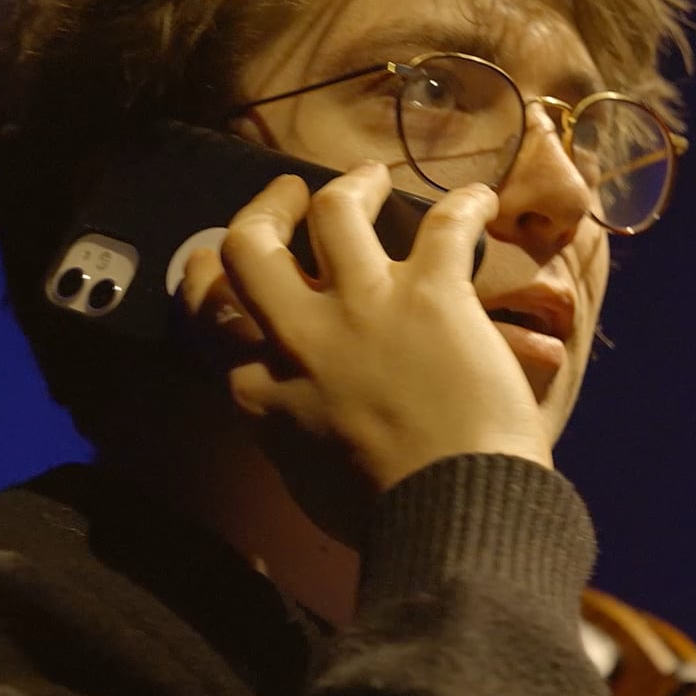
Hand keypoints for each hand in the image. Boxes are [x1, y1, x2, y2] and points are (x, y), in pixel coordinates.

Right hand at [178, 163, 551, 496]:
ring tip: (368, 177)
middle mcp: (299, 337)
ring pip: (334, 210)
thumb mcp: (305, 480)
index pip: (216, 322)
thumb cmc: (389, 519)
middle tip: (287, 196)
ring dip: (351, 186)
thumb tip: (299, 416)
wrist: (451, 515)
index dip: (219, 290)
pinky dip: (465, 204)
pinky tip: (480, 200)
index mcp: (259, 392)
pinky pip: (445, 223)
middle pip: (249, 246)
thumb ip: (291, 431)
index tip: (233, 274)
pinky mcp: (431, 292)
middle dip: (264, 211)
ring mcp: (364, 306)